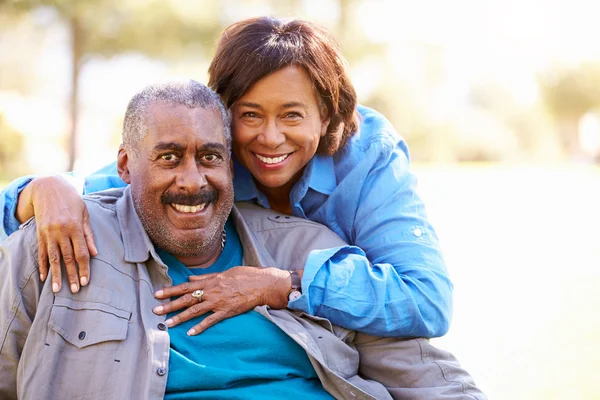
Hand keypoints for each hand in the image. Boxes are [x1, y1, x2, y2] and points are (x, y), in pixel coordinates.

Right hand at [21, 176, 96, 292]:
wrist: (48, 188)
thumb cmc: (72, 201)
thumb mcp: (85, 214)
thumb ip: (89, 235)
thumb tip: (95, 253)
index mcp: (75, 227)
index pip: (81, 253)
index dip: (84, 268)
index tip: (86, 282)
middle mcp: (61, 231)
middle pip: (67, 258)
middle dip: (72, 275)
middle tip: (74, 291)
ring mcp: (49, 233)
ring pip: (53, 258)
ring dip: (55, 275)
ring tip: (57, 290)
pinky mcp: (40, 233)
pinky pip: (42, 252)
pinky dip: (42, 265)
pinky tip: (43, 277)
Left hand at [153, 266, 291, 334]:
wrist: (261, 283)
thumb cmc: (244, 276)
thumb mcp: (224, 272)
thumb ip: (206, 277)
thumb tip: (190, 278)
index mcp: (210, 281)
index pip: (185, 286)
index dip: (171, 290)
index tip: (157, 294)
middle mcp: (211, 292)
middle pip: (186, 299)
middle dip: (170, 305)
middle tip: (155, 310)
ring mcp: (218, 302)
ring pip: (195, 311)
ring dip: (180, 317)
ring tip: (167, 324)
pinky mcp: (226, 312)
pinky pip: (211, 321)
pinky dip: (200, 327)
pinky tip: (190, 333)